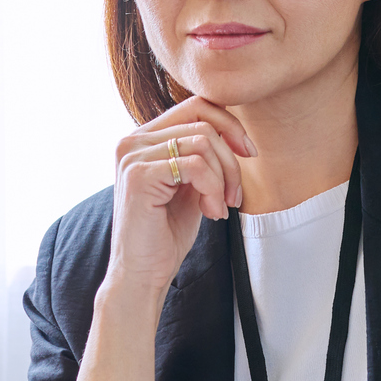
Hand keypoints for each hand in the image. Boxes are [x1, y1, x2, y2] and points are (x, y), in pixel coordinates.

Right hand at [104, 98, 255, 294]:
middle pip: (203, 121)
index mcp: (142, 139)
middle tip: (235, 195)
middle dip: (231, 158)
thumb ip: (201, 156)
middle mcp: (131, 141)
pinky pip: (196, 165)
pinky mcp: (139, 175)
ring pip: (203, 142)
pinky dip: (213, 189)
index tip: (248, 154)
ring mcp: (132, 156)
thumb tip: (232, 130)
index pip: (195, 106)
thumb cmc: (165, 235)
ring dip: (223, 178)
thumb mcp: (190, 186)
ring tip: (220, 207)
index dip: (229, 125)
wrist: (141, 275)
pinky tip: (211, 212)